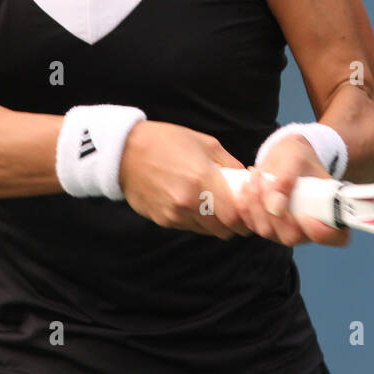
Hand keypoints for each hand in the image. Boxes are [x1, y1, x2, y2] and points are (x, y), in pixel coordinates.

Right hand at [119, 120, 251, 239]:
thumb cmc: (167, 141)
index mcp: (202, 179)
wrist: (125, 152)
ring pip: (206, 231)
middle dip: (233, 224)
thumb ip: (230, 164)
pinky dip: (196, 221)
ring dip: (214, 223)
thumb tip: (248, 180)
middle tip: (234, 211)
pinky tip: (191, 203)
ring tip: (212, 205)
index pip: (235, 217)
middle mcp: (189, 202)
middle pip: (223, 230)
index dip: (245, 218)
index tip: (249, 212)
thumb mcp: (205, 143)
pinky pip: (188, 227)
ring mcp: (174, 214)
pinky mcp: (162, 220)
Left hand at [232, 136, 350, 247]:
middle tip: (267, 180)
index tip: (305, 213)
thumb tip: (276, 208)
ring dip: (256, 203)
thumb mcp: (295, 158)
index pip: (336, 237)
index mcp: (330, 211)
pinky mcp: (267, 227)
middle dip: (274, 210)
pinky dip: (246, 204)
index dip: (321, 232)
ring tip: (257, 176)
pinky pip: (251, 224)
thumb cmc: (298, 157)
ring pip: (267, 231)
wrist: (285, 158)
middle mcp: (309, 228)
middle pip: (292, 236)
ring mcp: (286, 231)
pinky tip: (248, 184)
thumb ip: (287, 180)